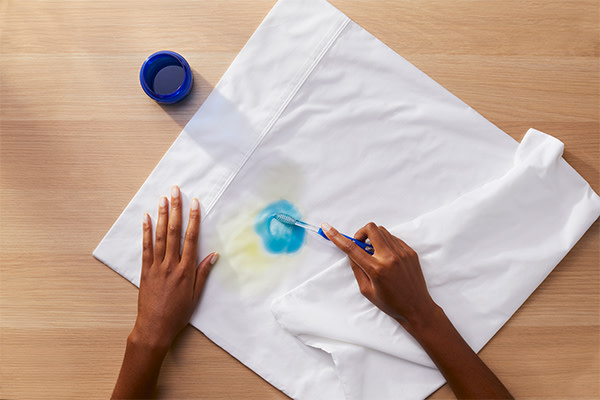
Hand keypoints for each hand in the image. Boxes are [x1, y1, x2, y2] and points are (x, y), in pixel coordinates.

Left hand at [132, 185, 217, 349]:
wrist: (154, 327)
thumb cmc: (178, 314)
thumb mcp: (196, 295)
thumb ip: (203, 273)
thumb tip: (214, 255)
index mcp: (186, 270)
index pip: (191, 238)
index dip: (193, 219)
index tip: (195, 203)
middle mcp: (171, 264)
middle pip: (174, 231)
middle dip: (175, 209)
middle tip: (176, 191)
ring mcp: (156, 266)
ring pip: (159, 236)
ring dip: (161, 215)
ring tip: (163, 199)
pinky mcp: (145, 270)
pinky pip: (145, 247)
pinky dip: (145, 231)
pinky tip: (146, 218)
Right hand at [321, 222, 436, 327]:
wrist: (416, 308)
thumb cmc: (391, 303)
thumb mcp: (366, 290)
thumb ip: (357, 268)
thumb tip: (352, 252)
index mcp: (376, 269)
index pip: (352, 248)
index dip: (336, 236)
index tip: (327, 227)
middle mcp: (390, 258)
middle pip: (371, 228)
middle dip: (361, 233)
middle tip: (360, 245)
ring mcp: (402, 253)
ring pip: (382, 231)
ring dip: (374, 238)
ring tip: (374, 253)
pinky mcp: (410, 252)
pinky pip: (393, 238)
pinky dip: (386, 243)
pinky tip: (386, 257)